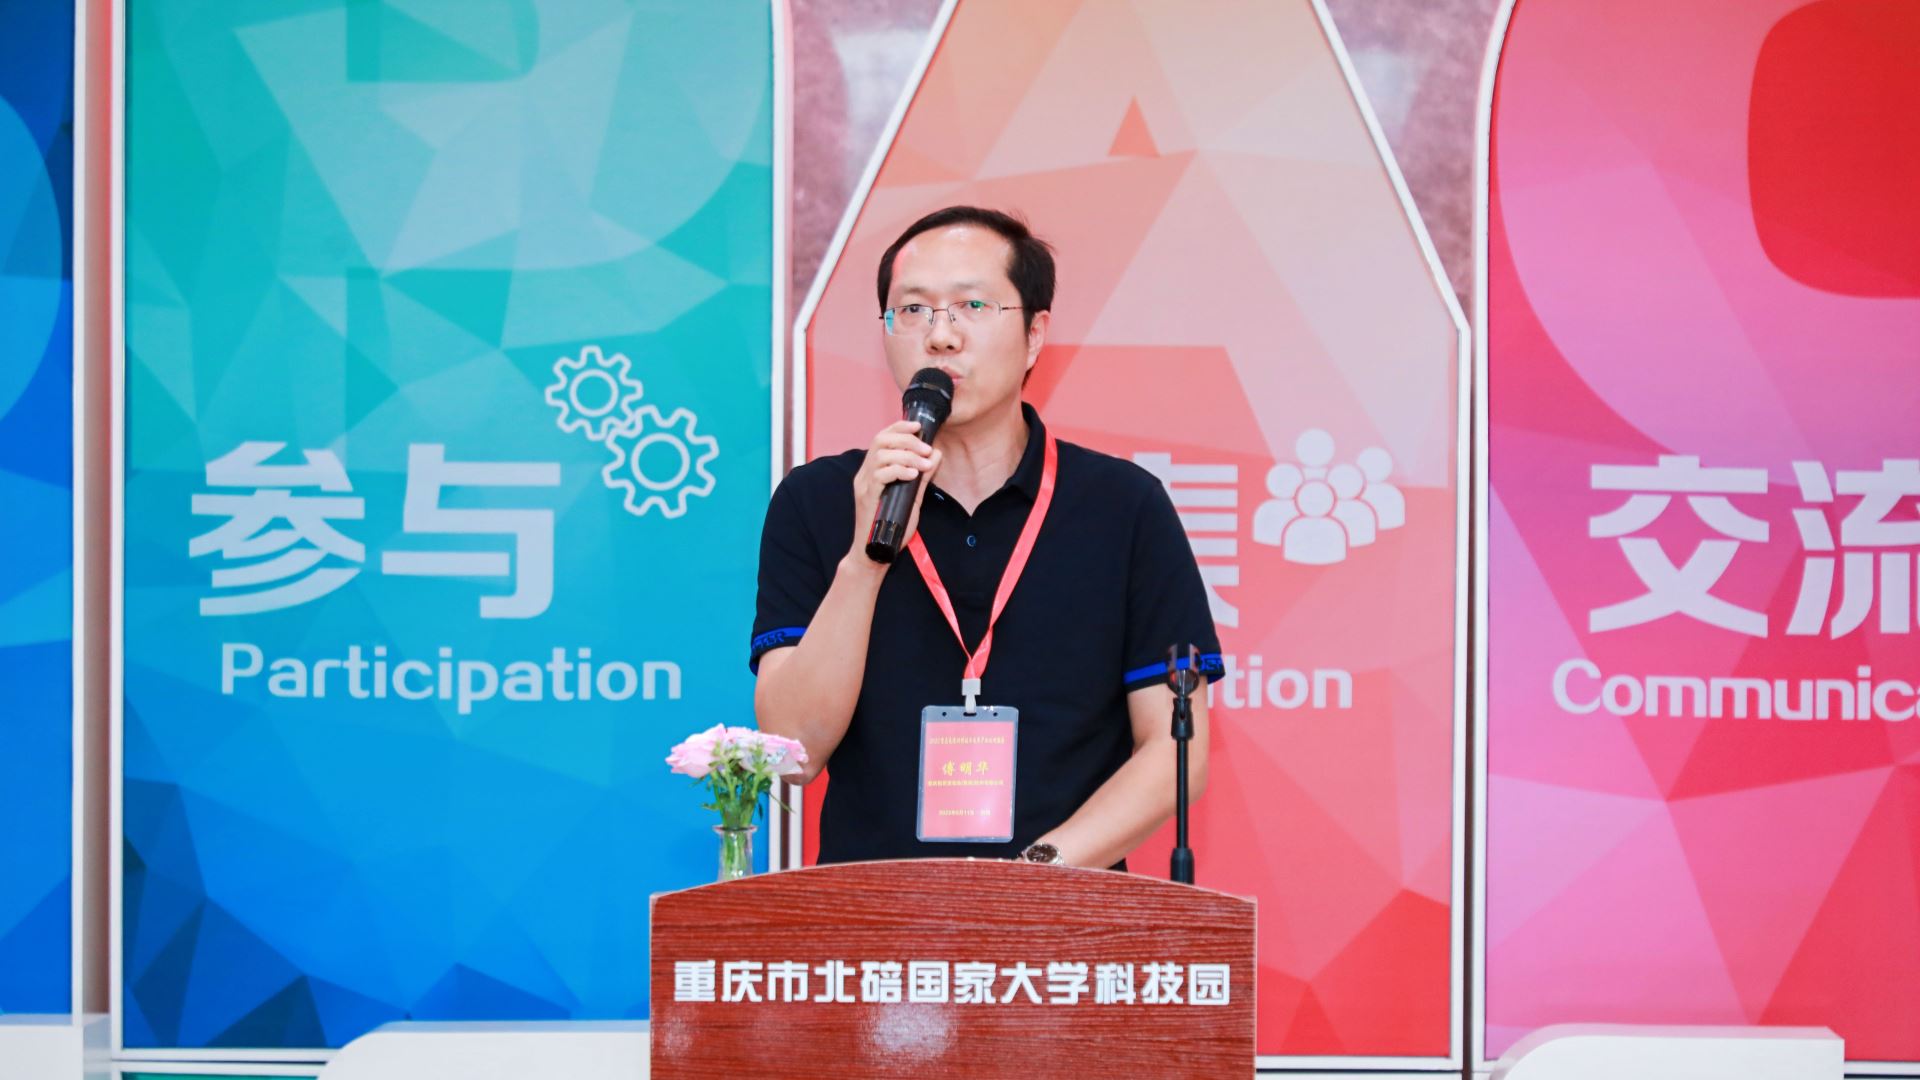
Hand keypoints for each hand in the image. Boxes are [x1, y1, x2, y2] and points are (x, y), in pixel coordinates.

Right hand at [849, 419, 941, 559]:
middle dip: (907, 439)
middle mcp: (865, 474)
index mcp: (873, 470)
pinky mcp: (866, 497)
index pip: (882, 438)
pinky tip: (912, 475)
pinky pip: (880, 474)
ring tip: (923, 465)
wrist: (875, 552)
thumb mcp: (912, 496)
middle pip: (880, 440)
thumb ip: (923, 476)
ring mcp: (864, 485)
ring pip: (881, 455)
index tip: (919, 426)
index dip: (899, 427)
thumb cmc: (891, 526)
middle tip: (926, 449)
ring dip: (907, 455)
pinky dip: (898, 470)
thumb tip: (936, 454)